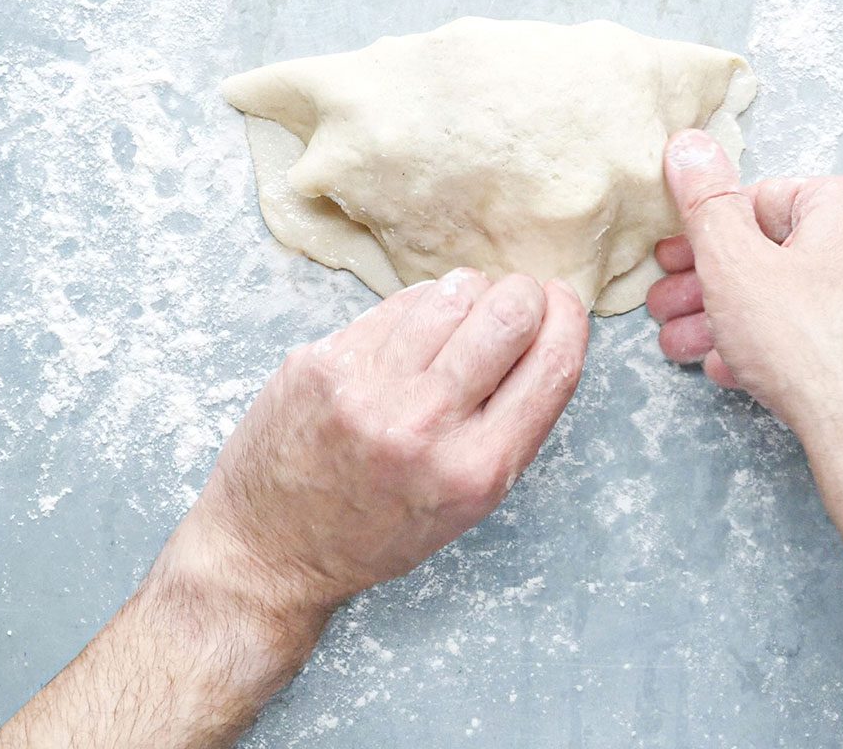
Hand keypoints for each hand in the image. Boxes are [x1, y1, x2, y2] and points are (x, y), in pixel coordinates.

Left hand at [181, 270, 588, 619]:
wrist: (271, 550)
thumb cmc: (378, 529)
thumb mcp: (468, 502)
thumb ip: (512, 424)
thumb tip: (548, 330)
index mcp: (476, 470)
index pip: (552, 365)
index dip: (570, 319)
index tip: (565, 303)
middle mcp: (423, 426)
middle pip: (508, 314)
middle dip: (523, 295)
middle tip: (515, 305)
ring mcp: (368, 387)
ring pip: (453, 292)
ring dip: (469, 295)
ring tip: (458, 322)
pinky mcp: (323, 360)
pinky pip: (397, 303)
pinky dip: (417, 310)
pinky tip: (410, 338)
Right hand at [645, 130, 842, 515]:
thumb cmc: (812, 353)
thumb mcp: (734, 266)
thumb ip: (707, 201)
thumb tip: (690, 146)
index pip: (763, 202)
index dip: (706, 239)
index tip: (675, 267)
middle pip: (788, 254)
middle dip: (719, 288)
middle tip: (675, 314)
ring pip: (814, 297)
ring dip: (748, 321)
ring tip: (699, 353)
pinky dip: (801, 345)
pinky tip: (754, 372)